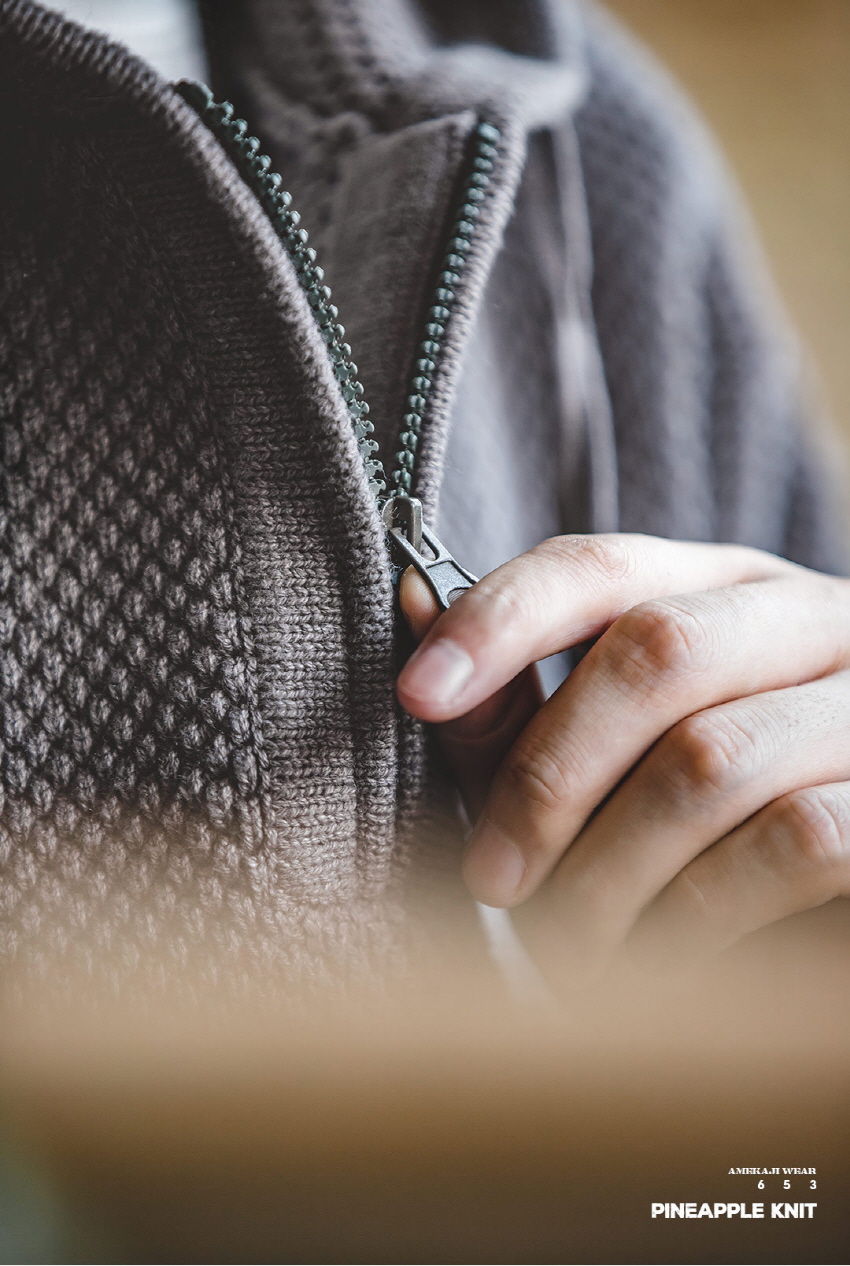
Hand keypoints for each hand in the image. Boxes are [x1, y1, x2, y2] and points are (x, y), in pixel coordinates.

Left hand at [397, 534, 849, 986]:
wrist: (820, 926)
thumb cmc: (691, 833)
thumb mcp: (596, 763)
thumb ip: (513, 703)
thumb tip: (412, 598)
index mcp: (717, 590)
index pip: (599, 565)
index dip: (499, 619)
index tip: (416, 694)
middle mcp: (804, 619)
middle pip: (656, 649)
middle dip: (550, 776)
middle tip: (490, 880)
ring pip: (712, 756)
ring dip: (610, 869)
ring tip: (566, 948)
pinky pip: (793, 839)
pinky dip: (698, 912)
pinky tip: (665, 955)